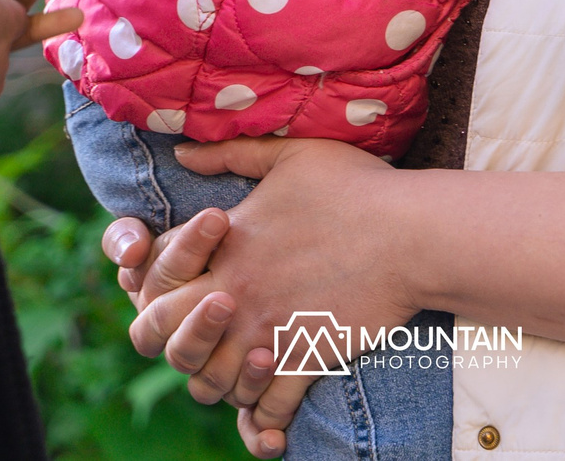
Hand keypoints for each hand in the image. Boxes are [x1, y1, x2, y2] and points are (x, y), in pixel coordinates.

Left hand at [127, 138, 420, 452]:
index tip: (180, 285)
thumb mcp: (290, 154)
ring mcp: (271, 334)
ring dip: (216, 379)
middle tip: (201, 332)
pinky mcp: (307, 360)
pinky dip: (263, 412)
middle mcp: (238, 297)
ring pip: (211, 386)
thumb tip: (182, 152)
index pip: (152, 284)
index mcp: (225, 249)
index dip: (151, 289)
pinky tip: (272, 395)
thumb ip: (230, 153)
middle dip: (171, 341)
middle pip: (166, 343)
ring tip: (236, 361)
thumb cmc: (356, 188)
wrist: (413, 235)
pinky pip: (267, 407)